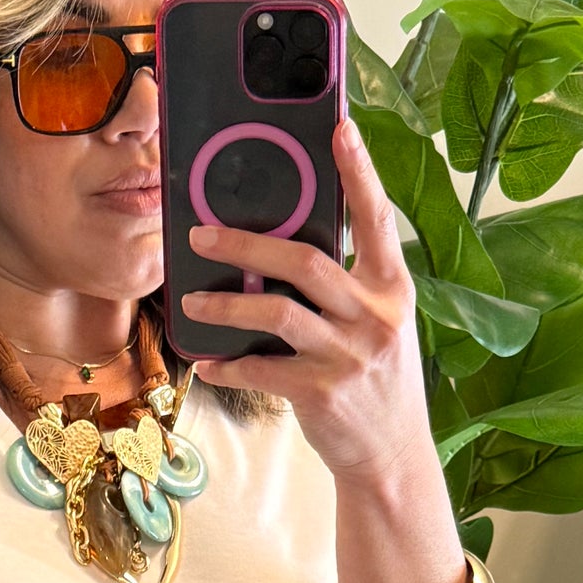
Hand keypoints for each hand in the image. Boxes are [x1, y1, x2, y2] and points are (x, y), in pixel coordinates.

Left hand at [180, 116, 431, 489]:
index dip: (360, 171)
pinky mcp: (321, 392)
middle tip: (202, 235)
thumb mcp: (380, 324)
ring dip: (226, 306)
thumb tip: (286, 251)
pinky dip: (229, 364)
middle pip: (304, 262)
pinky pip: (262, 370)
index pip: (376, 218)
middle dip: (247, 245)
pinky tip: (208, 362)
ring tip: (191, 302)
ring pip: (276, 314)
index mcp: (391, 288)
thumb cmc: (377, 381)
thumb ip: (347, 287)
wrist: (392, 454)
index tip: (340, 127)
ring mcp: (347, 356)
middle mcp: (373, 316)